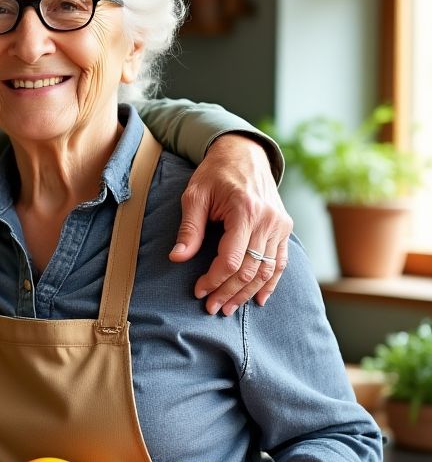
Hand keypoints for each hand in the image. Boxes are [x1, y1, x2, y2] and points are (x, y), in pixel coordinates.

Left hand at [169, 134, 291, 314]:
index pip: (232, 259)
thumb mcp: (194, 195)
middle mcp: (268, 220)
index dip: (214, 280)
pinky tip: (259, 299)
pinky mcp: (284, 227)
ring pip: (267, 270)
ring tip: (228, 308)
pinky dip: (271, 282)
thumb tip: (177, 258)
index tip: (199, 291)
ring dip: (247, 293)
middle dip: (229, 292)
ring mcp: (280, 224)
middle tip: (211, 307)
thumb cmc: (214, 174)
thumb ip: (189, 228)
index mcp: (245, 210)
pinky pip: (280, 262)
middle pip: (250, 269)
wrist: (243, 153)